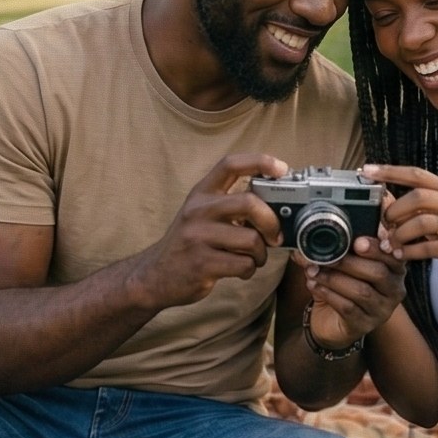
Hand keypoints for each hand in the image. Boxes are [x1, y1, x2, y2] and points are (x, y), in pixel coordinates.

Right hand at [133, 153, 289, 308]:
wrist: (155, 275)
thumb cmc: (190, 243)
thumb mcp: (202, 214)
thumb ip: (232, 205)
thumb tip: (276, 206)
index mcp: (202, 193)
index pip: (231, 164)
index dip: (260, 161)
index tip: (282, 169)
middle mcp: (198, 210)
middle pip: (250, 202)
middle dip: (272, 222)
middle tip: (275, 236)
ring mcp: (198, 237)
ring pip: (251, 239)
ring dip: (261, 254)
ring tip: (253, 258)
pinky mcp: (202, 264)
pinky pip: (244, 264)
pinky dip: (250, 270)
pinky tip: (241, 270)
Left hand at [294, 233, 405, 349]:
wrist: (331, 320)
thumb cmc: (342, 286)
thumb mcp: (341, 264)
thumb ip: (332, 250)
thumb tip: (305, 245)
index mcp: (394, 269)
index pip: (391, 256)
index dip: (375, 248)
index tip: (357, 242)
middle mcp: (394, 290)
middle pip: (378, 273)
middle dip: (349, 262)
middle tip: (327, 257)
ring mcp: (381, 310)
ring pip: (362, 291)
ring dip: (334, 278)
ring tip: (313, 271)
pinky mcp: (364, 325)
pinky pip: (348, 308)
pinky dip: (329, 294)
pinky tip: (315, 285)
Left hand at [362, 163, 437, 289]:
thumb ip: (418, 207)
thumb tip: (384, 199)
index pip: (417, 174)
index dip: (390, 171)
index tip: (366, 170)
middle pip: (418, 196)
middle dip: (395, 210)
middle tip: (384, 224)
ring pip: (422, 222)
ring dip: (400, 234)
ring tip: (390, 244)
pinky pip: (429, 247)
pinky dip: (410, 252)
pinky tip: (402, 255)